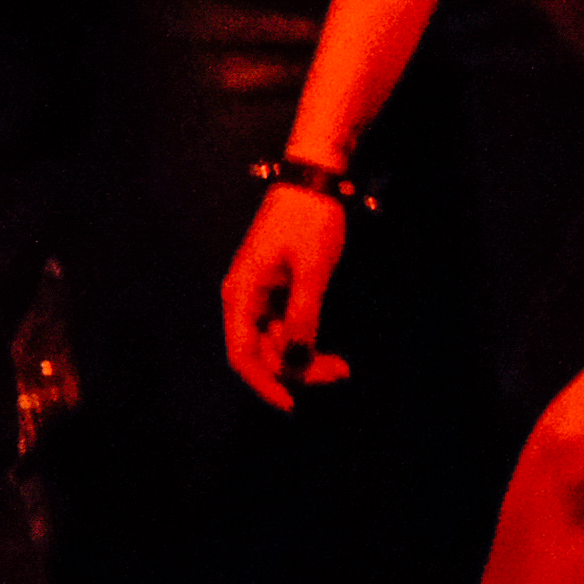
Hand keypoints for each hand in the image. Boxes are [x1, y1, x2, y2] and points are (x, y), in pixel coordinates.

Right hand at [221, 183, 352, 412]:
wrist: (314, 178)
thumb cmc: (310, 219)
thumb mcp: (312, 270)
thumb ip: (303, 316)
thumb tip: (297, 360)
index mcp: (240, 295)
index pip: (241, 355)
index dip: (264, 383)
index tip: (291, 404)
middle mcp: (242, 299)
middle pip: (261, 353)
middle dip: (297, 371)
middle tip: (340, 375)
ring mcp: (258, 296)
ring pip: (276, 343)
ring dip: (304, 358)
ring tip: (342, 368)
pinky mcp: (275, 290)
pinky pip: (285, 328)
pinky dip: (306, 340)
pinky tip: (329, 352)